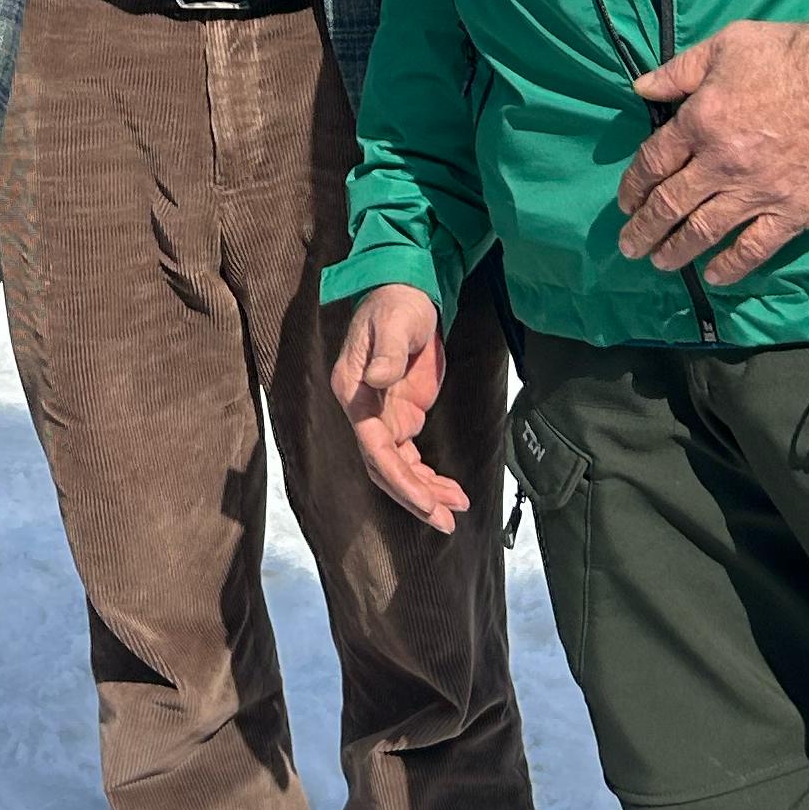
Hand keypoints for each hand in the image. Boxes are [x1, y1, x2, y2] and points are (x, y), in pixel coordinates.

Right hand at [330, 283, 463, 528]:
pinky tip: (450, 491)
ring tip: (454, 512)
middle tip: (445, 520)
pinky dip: (428, 477)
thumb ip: (388, 352)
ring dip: (424, 492)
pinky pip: (409, 457)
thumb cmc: (397, 302)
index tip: (425, 500)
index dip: (398, 477)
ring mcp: (381, 414)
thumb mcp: (395, 322)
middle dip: (414, 496)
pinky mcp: (400, 415)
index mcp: (354, 390)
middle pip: (383, 466)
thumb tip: (378, 379)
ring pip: (397, 467)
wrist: (407, 289)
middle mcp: (363, 409)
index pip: (373, 446)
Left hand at [622, 20, 808, 286]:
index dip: (633, 186)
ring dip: (676, 250)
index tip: (625, 203)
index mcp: (700, 122)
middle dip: (645, 229)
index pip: (653, 162)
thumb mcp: (727, 44)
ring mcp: (757, 193)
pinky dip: (732, 266)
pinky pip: (755, 248)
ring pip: (704, 231)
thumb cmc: (792, 56)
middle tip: (629, 247)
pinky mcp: (793, 213)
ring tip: (660, 263)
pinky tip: (715, 276)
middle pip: (670, 204)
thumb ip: (679, 71)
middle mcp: (720, 164)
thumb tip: (640, 89)